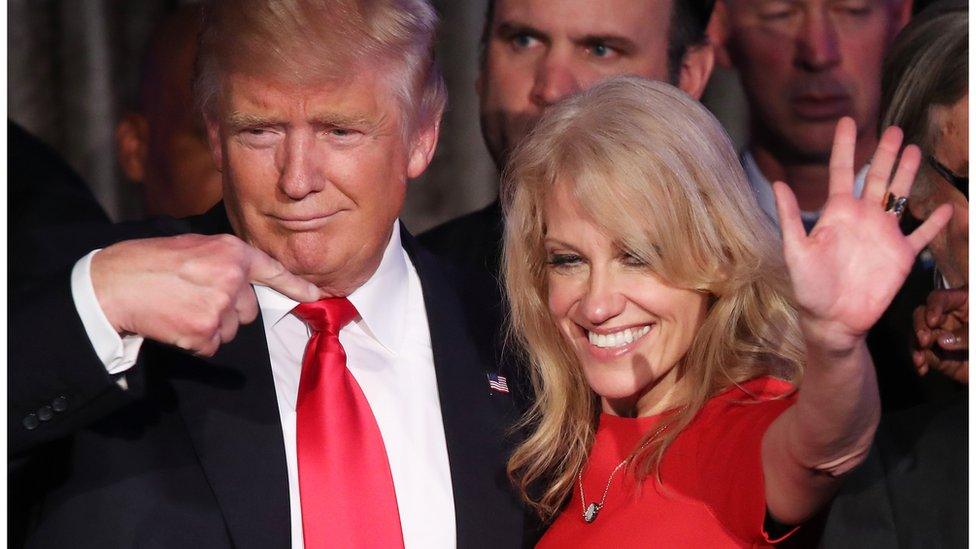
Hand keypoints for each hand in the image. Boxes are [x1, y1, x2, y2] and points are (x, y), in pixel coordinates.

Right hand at [91, 234, 321, 355]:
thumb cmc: (149, 262)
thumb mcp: (194, 247)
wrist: (114, 284)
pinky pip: (212, 347)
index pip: (272, 271)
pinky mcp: (204, 332)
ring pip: (231, 330)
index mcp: (231, 252)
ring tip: (181, 308)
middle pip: (249, 310)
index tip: (316, 296)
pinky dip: (196, 342)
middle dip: (228, 310)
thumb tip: (242, 283)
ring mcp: (219, 307)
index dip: (296, 286)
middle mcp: (231, 278)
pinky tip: (175, 323)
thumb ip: (224, 261)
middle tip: (194, 297)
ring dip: (211, 326)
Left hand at [773, 118, 952, 353]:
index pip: (842, 171)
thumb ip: (790, 218)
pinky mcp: (901, 255)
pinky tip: (947, 207)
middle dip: (886, 153)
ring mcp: (884, 234)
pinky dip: (934, 222)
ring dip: (908, 174)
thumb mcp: (796, 251)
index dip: (844, 146)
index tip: (847, 120)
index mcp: (837, 213)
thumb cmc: (809, 287)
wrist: (832, 320)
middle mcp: (862, 217)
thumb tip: (777, 183)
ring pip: (899, 196)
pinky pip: (921, 234)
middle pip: (877, 177)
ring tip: (917, 150)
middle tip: (895, 129)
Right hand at [913, 287, 967, 382]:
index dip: (933, 308)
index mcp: (963, 303)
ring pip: (918, 336)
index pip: (940, 299)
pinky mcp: (938, 355)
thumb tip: (941, 341)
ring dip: (915, 347)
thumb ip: (966, 335)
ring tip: (920, 359)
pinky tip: (921, 367)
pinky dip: (919, 362)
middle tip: (923, 340)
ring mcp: (941, 337)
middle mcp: (948, 318)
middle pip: (923, 315)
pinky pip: (923, 355)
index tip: (932, 321)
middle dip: (920, 327)